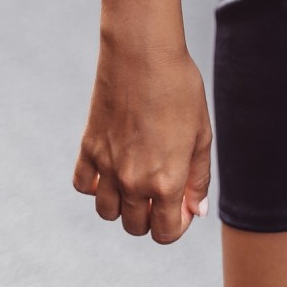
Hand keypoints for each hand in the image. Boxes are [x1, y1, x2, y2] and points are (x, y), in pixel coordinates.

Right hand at [72, 39, 212, 244]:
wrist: (143, 54)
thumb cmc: (180, 89)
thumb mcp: (202, 134)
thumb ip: (198, 177)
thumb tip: (196, 210)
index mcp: (166, 181)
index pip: (166, 233)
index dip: (177, 226)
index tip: (182, 209)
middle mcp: (133, 181)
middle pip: (135, 227)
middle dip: (152, 218)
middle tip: (163, 193)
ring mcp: (107, 167)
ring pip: (108, 212)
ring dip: (124, 206)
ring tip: (139, 181)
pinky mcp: (88, 148)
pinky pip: (84, 186)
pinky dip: (96, 185)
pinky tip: (112, 168)